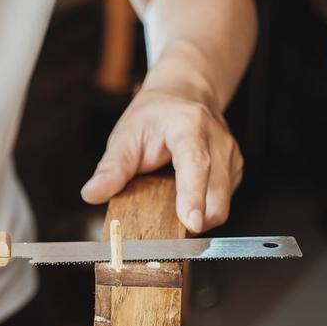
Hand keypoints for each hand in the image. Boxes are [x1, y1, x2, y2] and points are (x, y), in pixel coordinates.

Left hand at [81, 90, 242, 232]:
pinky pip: (221, 204)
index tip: (189, 221)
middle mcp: (217, 141)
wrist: (184, 96)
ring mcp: (231, 157)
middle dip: (194, 220)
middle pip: (216, 194)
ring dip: (196, 217)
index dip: (193, 195)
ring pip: (221, 205)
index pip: (196, 163)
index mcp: (189, 126)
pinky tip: (183, 199)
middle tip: (162, 228)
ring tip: (170, 204)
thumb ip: (111, 168)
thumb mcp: (126, 135)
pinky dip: (202, 211)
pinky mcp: (234, 172)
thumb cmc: (155, 116)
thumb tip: (92, 194)